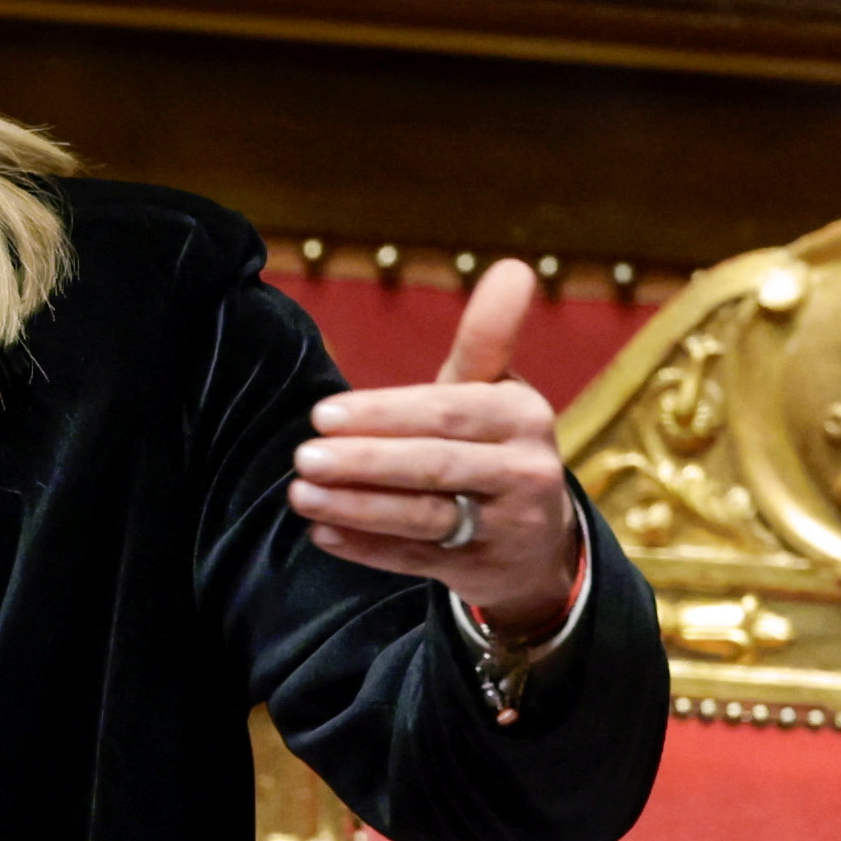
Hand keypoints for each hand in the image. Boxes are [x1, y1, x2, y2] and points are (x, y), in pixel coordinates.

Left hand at [293, 260, 584, 643]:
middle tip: (303, 458)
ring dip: (358, 508)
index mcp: (521, 416)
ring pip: (425, 518)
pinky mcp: (483, 572)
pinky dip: (368, 549)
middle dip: (365, 463)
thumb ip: (487, 337)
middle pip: (436, 466)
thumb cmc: (493, 446)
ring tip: (301, 495)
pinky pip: (418, 560)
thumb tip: (513, 267)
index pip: (447, 412)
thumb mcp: (494, 392)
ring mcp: (507, 528)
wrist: (539, 540)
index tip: (322, 414)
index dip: (385, 414)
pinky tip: (323, 534)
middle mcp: (525, 471)